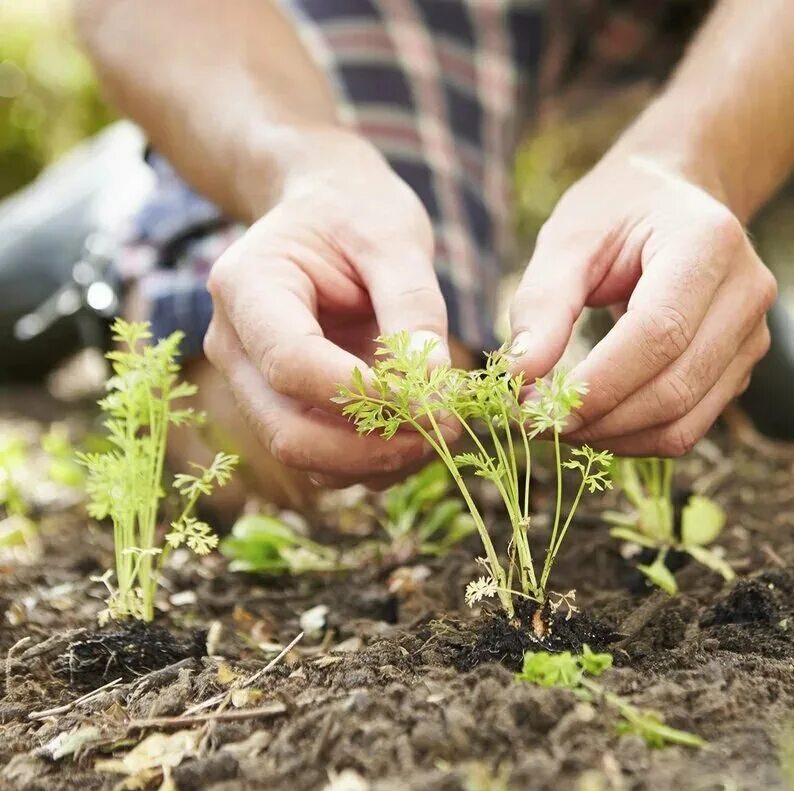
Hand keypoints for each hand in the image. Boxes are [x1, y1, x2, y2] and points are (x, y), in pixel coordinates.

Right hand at [202, 134, 453, 488]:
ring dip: (377, 462)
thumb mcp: (395, 240)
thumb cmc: (359, 214)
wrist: (329, 210)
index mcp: (246, 286)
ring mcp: (253, 384)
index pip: (292, 364)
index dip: (364, 395)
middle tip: (445, 431)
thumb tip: (433, 389)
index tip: (435, 403)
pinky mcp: (284, 409)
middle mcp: (234, 345)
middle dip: (371, 446)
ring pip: (304, 456)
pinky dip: (375, 462)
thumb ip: (414, 309)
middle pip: (287, 430)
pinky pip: (323, 459)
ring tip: (442, 430)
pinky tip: (422, 433)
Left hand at [508, 151, 776, 455]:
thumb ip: (542, 302)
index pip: (660, 333)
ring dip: (613, 437)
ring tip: (559, 423)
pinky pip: (688, 425)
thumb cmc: (618, 210)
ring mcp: (752, 335)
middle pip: (675, 387)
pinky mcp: (740, 369)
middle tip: (535, 422)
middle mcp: (746, 292)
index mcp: (709, 242)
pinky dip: (634, 437)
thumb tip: (520, 377)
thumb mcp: (570, 236)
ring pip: (684, 421)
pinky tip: (593, 421)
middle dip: (598, 419)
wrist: (676, 195)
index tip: (533, 406)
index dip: (597, 383)